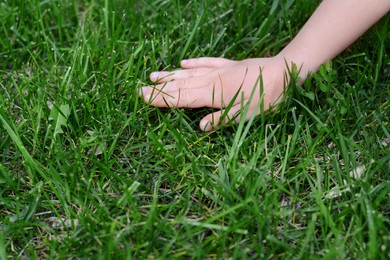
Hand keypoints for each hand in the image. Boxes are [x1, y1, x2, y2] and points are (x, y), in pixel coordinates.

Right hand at [140, 57, 286, 130]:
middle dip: (159, 88)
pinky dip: (194, 63)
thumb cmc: (266, 98)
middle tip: (139, 89)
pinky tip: (183, 62)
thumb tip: (199, 127)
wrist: (283, 72)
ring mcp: (219, 70)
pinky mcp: (228, 64)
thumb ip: (221, 120)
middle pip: (180, 85)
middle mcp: (211, 80)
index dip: (161, 99)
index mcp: (213, 95)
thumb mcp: (245, 115)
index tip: (143, 98)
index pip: (181, 98)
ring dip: (170, 75)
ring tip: (153, 75)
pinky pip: (206, 62)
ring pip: (189, 73)